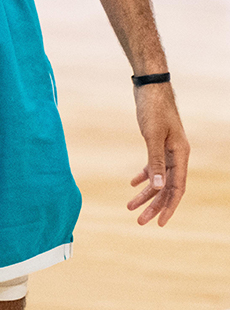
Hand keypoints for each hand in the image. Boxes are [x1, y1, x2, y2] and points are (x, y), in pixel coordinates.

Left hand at [126, 82, 189, 225]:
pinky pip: (153, 165)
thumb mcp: (151, 135)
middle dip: (153, 205)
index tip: (158, 223)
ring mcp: (168, 149)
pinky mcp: (157, 142)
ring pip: (159, 178)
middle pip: (167, 187)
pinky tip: (133, 184)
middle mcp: (178, 155)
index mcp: (181, 155)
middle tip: (139, 221)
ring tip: (130, 207)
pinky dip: (144, 175)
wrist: (150, 86)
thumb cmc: (152, 108)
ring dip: (146, 193)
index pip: (176, 189)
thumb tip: (158, 188)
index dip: (168, 207)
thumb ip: (155, 161)